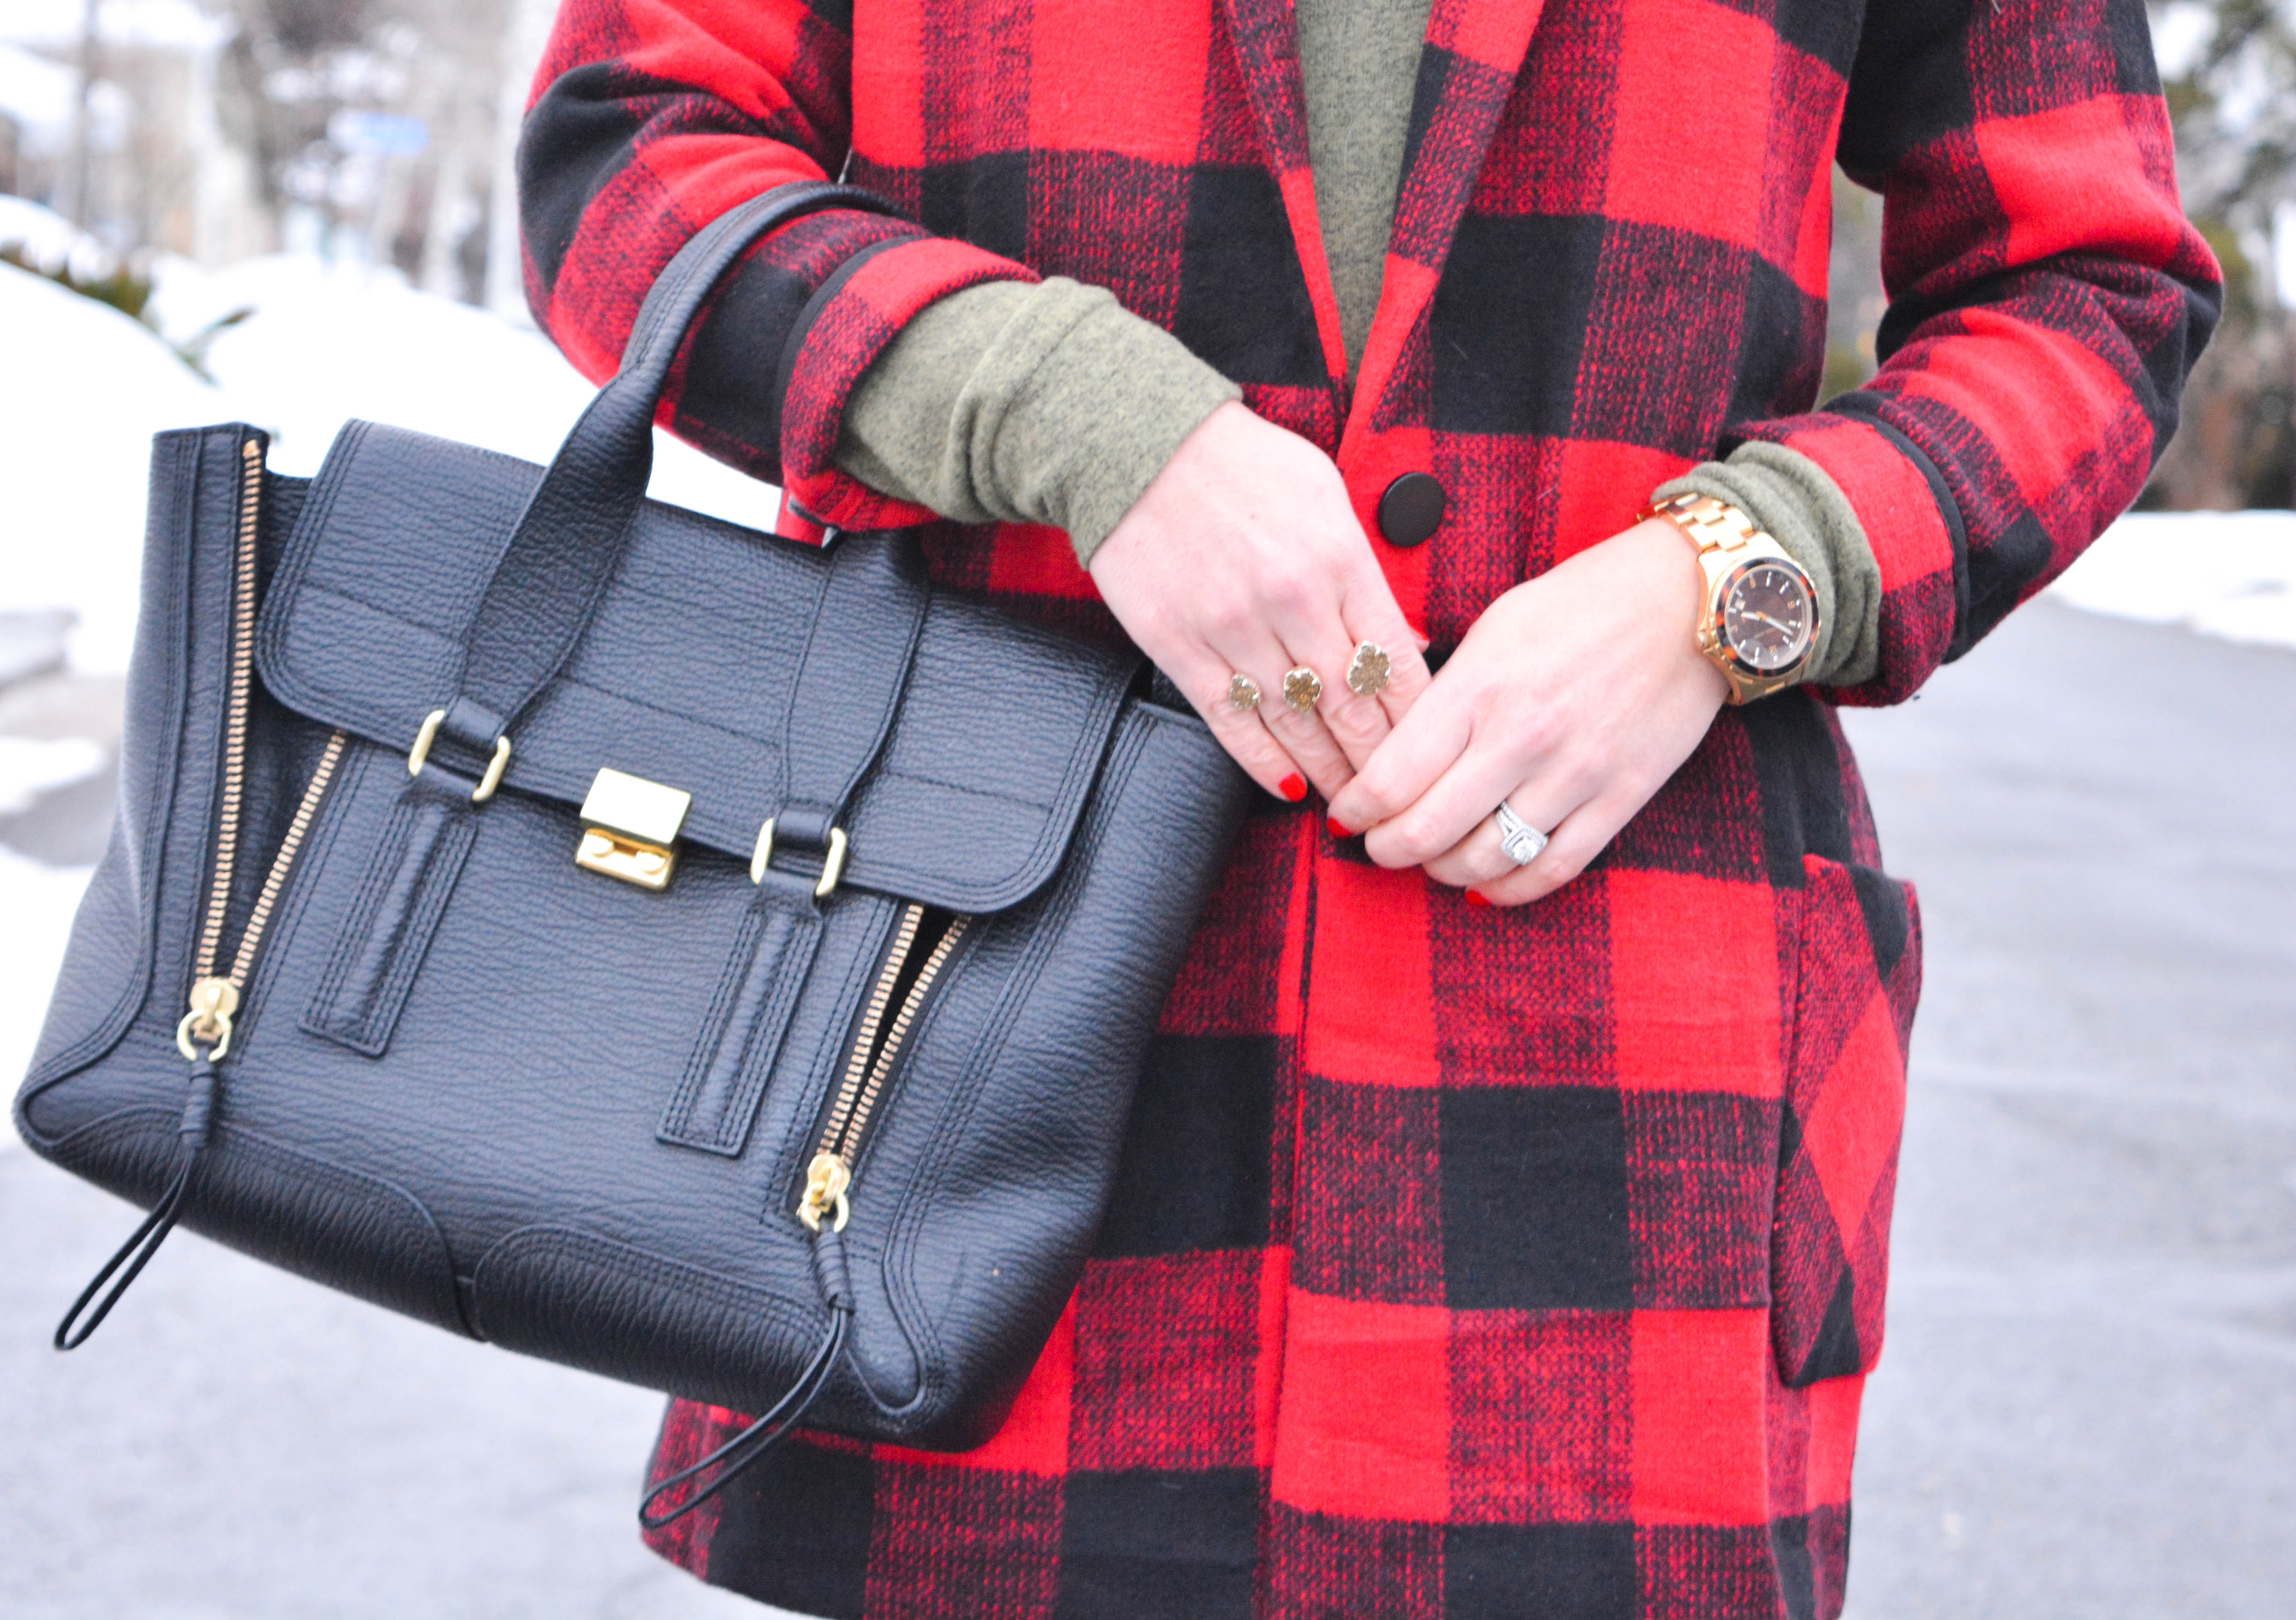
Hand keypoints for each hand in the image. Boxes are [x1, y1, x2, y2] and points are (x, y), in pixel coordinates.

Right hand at [1089, 402, 1430, 801]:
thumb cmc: (1242, 466)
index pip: (1395, 663)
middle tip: (1396, 796)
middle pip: (1351, 706)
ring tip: (1350, 804)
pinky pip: (1230, 722)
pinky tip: (1290, 787)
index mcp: (1338, 559)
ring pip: (1295, 725)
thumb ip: (1368, 573)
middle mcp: (1290, 601)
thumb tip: (1405, 643)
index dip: (1417, 720)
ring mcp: (1231, 628)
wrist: (1139, 447)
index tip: (1430, 752)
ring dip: (1329, 772)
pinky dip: (1264, 763)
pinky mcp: (1179, 647)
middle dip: (1380, 762)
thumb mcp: (1327, 498)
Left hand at [1326, 517, 1729, 905]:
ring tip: (1432, 860)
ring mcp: (1575, 773)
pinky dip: (1511, 889)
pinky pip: (1554, 869)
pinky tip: (1486, 885)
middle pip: (1426, 830)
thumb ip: (1446, 693)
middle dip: (1388, 850)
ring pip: (1485, 860)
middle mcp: (1522, 737)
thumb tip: (1397, 751)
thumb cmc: (1584, 603)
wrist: (1689, 599)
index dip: (1356, 810)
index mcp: (1479, 687)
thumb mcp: (1495, 628)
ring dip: (1444, 871)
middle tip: (1379, 847)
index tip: (1347, 814)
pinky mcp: (1621, 797)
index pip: (1391, 777)